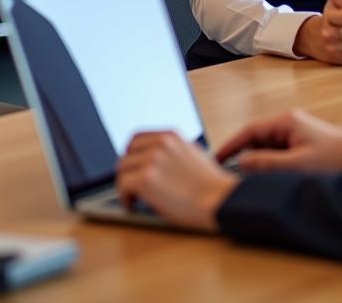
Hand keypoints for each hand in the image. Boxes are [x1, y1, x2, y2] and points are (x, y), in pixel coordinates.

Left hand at [116, 131, 239, 231]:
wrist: (220, 199)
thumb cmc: (211, 185)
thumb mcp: (192, 154)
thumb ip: (173, 152)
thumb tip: (157, 160)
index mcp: (170, 136)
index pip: (137, 138)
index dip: (131, 154)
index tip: (131, 164)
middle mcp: (159, 144)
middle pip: (127, 153)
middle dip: (128, 169)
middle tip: (130, 183)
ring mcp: (151, 160)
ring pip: (122, 169)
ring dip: (125, 184)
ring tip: (132, 197)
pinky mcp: (145, 180)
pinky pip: (122, 186)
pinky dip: (125, 197)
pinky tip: (132, 205)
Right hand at [216, 109, 341, 173]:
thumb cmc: (337, 159)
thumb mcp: (298, 164)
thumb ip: (267, 164)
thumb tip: (241, 163)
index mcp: (286, 121)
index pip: (249, 131)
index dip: (230, 145)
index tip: (215, 158)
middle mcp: (289, 124)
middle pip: (256, 140)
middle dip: (242, 157)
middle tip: (227, 175)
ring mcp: (296, 135)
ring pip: (267, 149)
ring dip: (257, 164)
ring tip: (246, 182)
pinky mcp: (303, 146)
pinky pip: (278, 155)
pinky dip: (270, 166)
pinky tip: (267, 180)